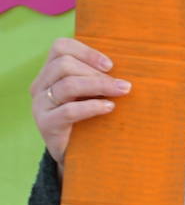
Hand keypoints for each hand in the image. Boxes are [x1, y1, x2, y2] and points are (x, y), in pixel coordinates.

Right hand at [30, 38, 130, 166]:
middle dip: (96, 73)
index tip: (111, 65)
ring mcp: (40, 105)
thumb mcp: (89, 95)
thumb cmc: (87, 121)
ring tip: (121, 91)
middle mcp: (40, 86)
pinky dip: (92, 106)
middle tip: (122, 85)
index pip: (60, 47)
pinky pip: (69, 110)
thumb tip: (124, 66)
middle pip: (64, 65)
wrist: (75, 157)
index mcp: (48, 73)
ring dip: (99, 86)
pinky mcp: (46, 124)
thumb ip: (95, 78)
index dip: (86, 52)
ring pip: (68, 85)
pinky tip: (109, 108)